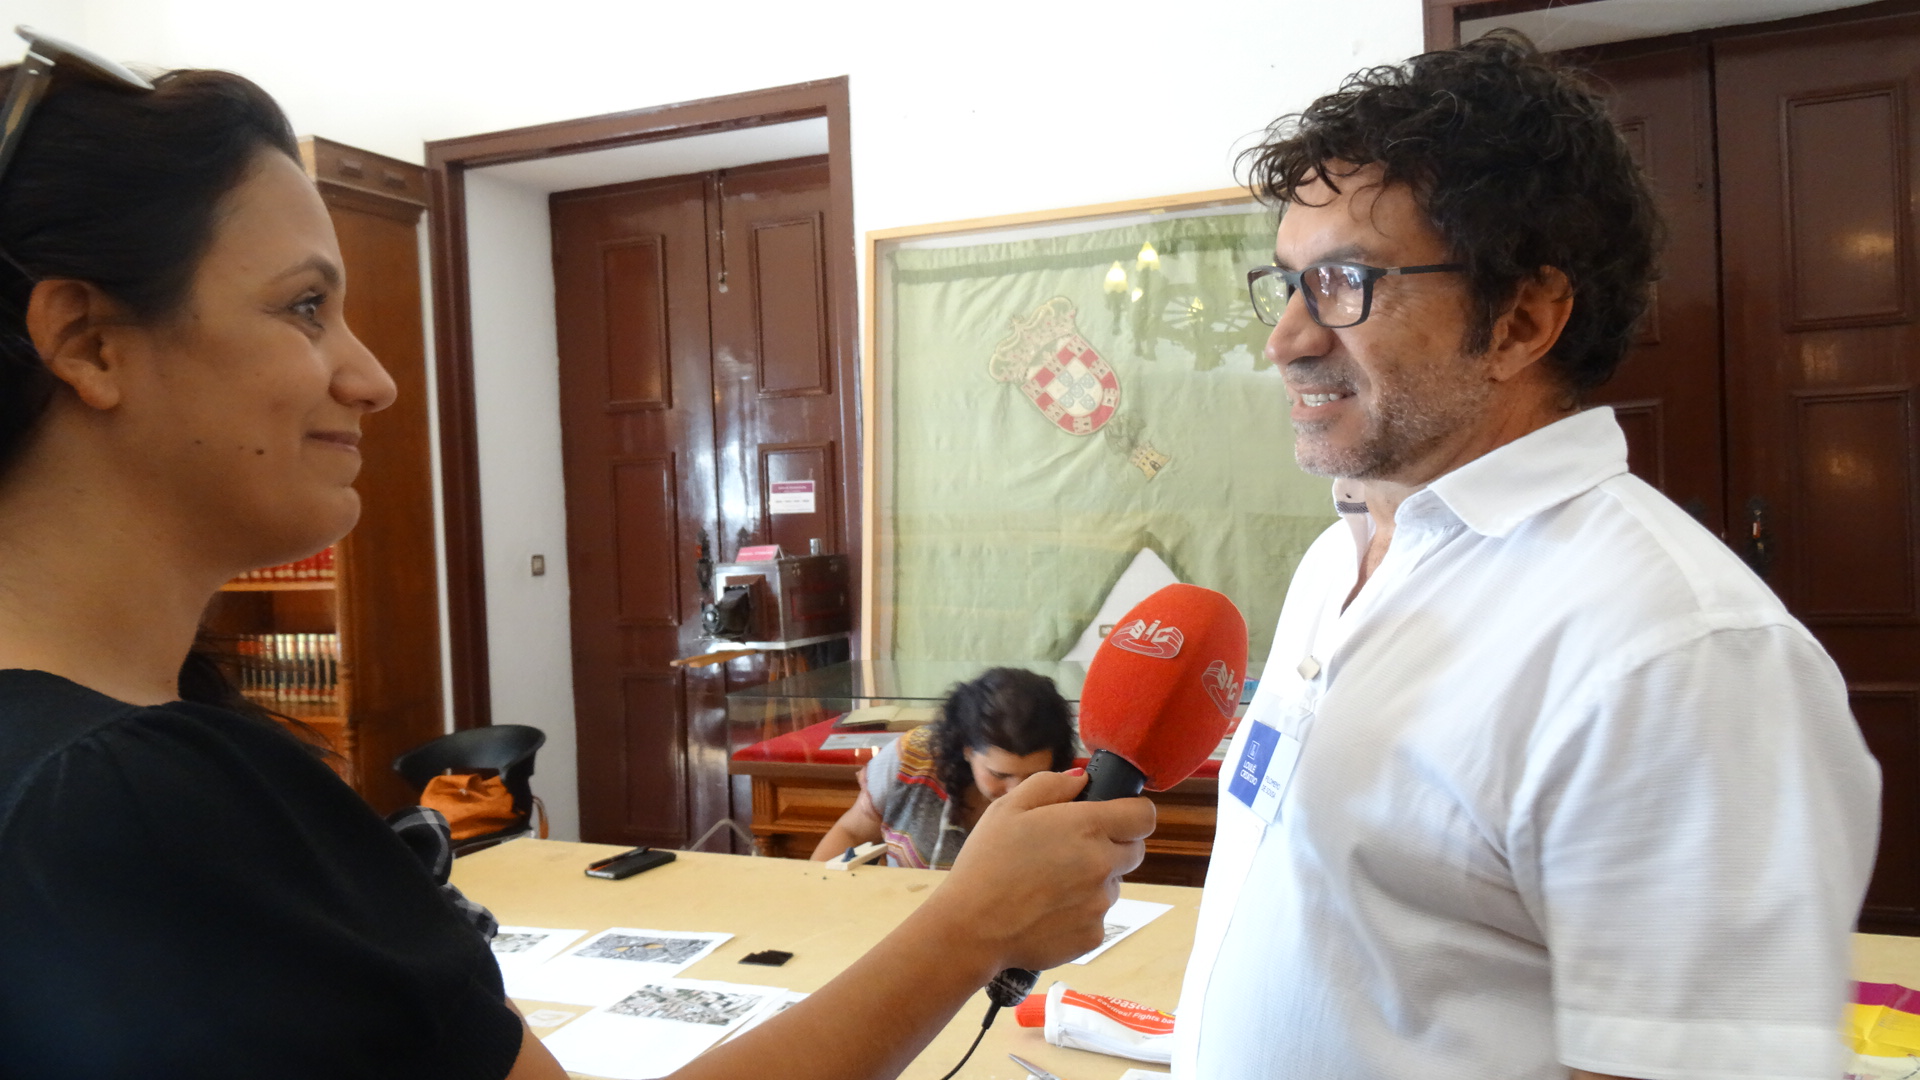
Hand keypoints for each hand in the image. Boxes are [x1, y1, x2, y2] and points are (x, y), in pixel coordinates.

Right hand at [919, 770, 1154, 972]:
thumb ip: (1050, 785)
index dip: (1131, 812)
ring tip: (1048, 884)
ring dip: (1093, 880)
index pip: (1144, 815)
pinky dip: (1079, 912)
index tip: (1114, 815)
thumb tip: (1081, 779)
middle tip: (1071, 849)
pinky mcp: (1094, 935)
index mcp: (1087, 827)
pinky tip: (1045, 910)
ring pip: (1113, 884)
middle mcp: (1102, 865)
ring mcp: (1101, 904)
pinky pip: (1097, 917)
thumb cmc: (985, 863)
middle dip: (1113, 845)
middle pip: (1134, 850)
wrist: (972, 929)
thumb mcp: (1007, 808)